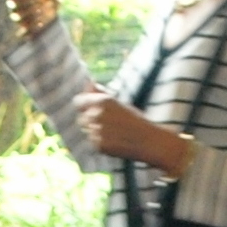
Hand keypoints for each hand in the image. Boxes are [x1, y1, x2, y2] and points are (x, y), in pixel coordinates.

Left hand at [73, 89, 188, 172]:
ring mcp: (97, 131)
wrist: (147, 140)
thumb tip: (89, 81)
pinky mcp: (99, 145)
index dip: (83, 105)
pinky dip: (100, 141)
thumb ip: (100, 93)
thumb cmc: (133, 119)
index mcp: (103, 101)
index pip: (78, 101)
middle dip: (91, 119)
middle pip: (82, 117)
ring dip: (95, 130)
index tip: (89, 108)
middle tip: (109, 123)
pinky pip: (92, 142)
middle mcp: (98, 115)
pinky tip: (114, 140)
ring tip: (113, 131)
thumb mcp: (118, 102)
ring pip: (87, 130)